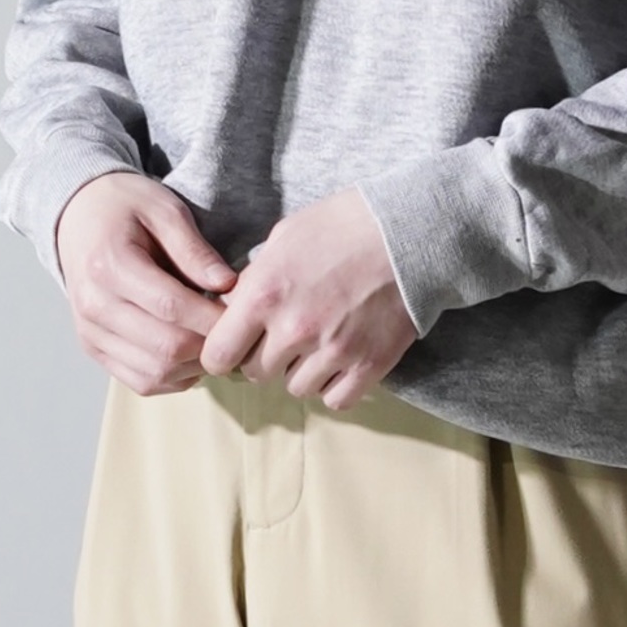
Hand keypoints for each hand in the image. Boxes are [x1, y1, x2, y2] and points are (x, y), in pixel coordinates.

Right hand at [54, 173, 234, 396]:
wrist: (77, 217)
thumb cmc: (124, 208)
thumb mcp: (164, 210)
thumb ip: (195, 249)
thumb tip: (229, 285)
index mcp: (109, 265)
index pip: (171, 307)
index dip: (212, 318)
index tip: (239, 314)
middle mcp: (94, 306)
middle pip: (165, 348)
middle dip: (207, 346)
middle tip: (231, 333)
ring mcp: (91, 333)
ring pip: (155, 373)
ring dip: (194, 366)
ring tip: (211, 342)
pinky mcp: (94, 350)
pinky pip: (141, 382)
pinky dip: (174, 378)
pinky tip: (189, 356)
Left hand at [199, 190, 416, 409]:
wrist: (408, 232)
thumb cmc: (343, 226)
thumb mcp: (284, 238)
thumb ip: (254, 279)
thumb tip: (233, 310)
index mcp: (264, 295)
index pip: (218, 356)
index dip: (222, 354)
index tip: (233, 348)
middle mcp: (294, 330)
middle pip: (257, 374)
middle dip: (264, 357)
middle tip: (283, 335)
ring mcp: (332, 353)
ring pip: (296, 388)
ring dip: (301, 371)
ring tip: (319, 340)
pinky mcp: (367, 367)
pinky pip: (335, 399)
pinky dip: (334, 385)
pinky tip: (340, 360)